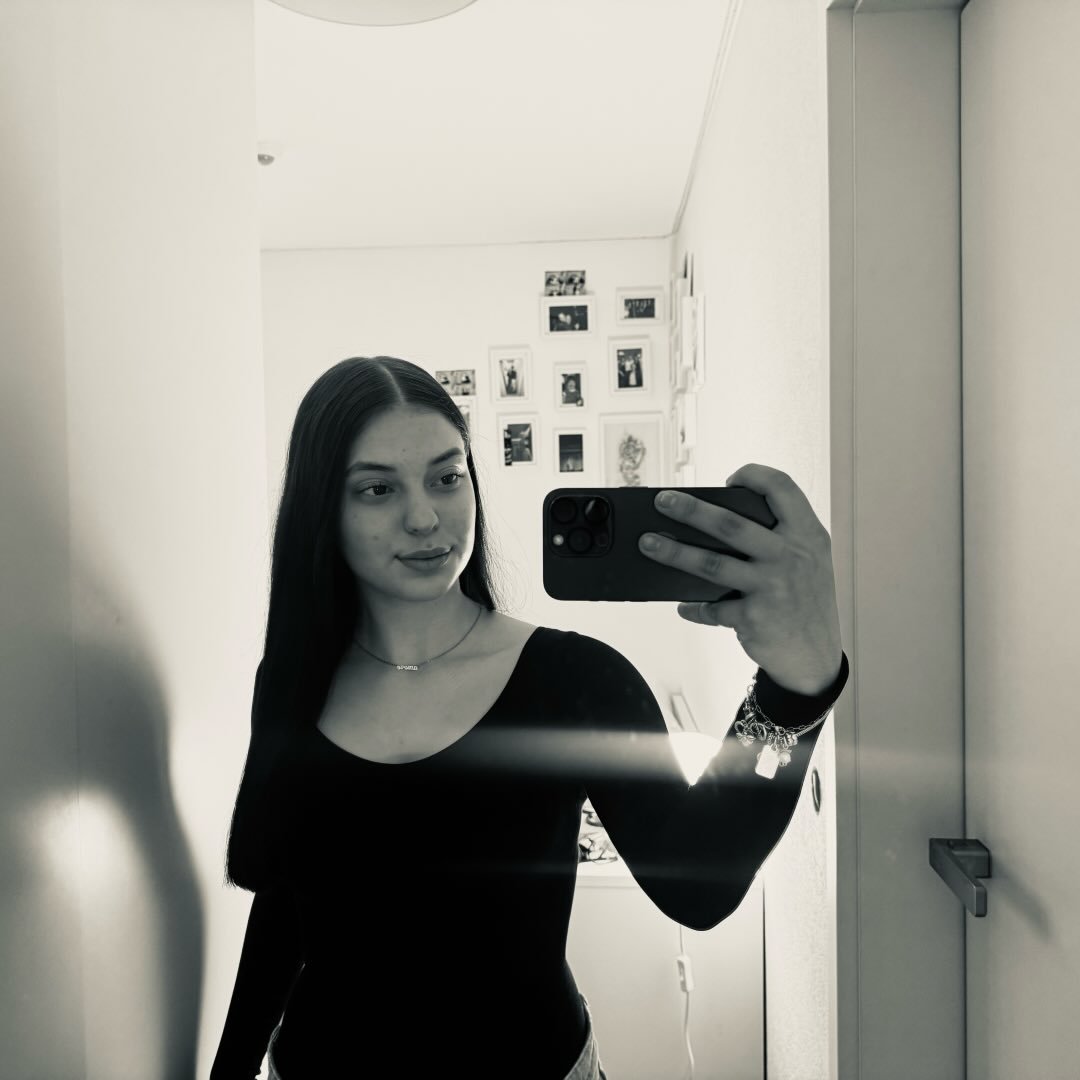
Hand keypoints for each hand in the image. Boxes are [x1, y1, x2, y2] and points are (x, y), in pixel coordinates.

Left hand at [638, 463, 842, 695]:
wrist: (817, 658)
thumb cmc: (806, 601)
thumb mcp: (810, 561)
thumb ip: (780, 538)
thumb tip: (716, 523)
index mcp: (807, 534)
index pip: (782, 488)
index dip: (754, 476)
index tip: (730, 479)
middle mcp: (790, 557)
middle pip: (730, 524)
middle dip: (690, 509)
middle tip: (662, 500)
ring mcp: (771, 587)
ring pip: (711, 563)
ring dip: (674, 552)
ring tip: (648, 543)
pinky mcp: (754, 618)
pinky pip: (712, 608)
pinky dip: (694, 607)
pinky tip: (684, 606)